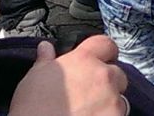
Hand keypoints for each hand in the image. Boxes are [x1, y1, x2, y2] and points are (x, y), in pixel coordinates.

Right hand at [8, 36, 128, 115]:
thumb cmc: (33, 108)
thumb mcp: (34, 79)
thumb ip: (46, 60)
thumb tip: (46, 47)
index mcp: (83, 60)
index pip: (105, 44)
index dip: (102, 52)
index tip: (98, 60)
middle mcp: (102, 77)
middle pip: (117, 73)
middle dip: (107, 81)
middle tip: (89, 92)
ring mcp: (112, 101)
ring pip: (120, 98)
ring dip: (110, 102)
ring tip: (88, 111)